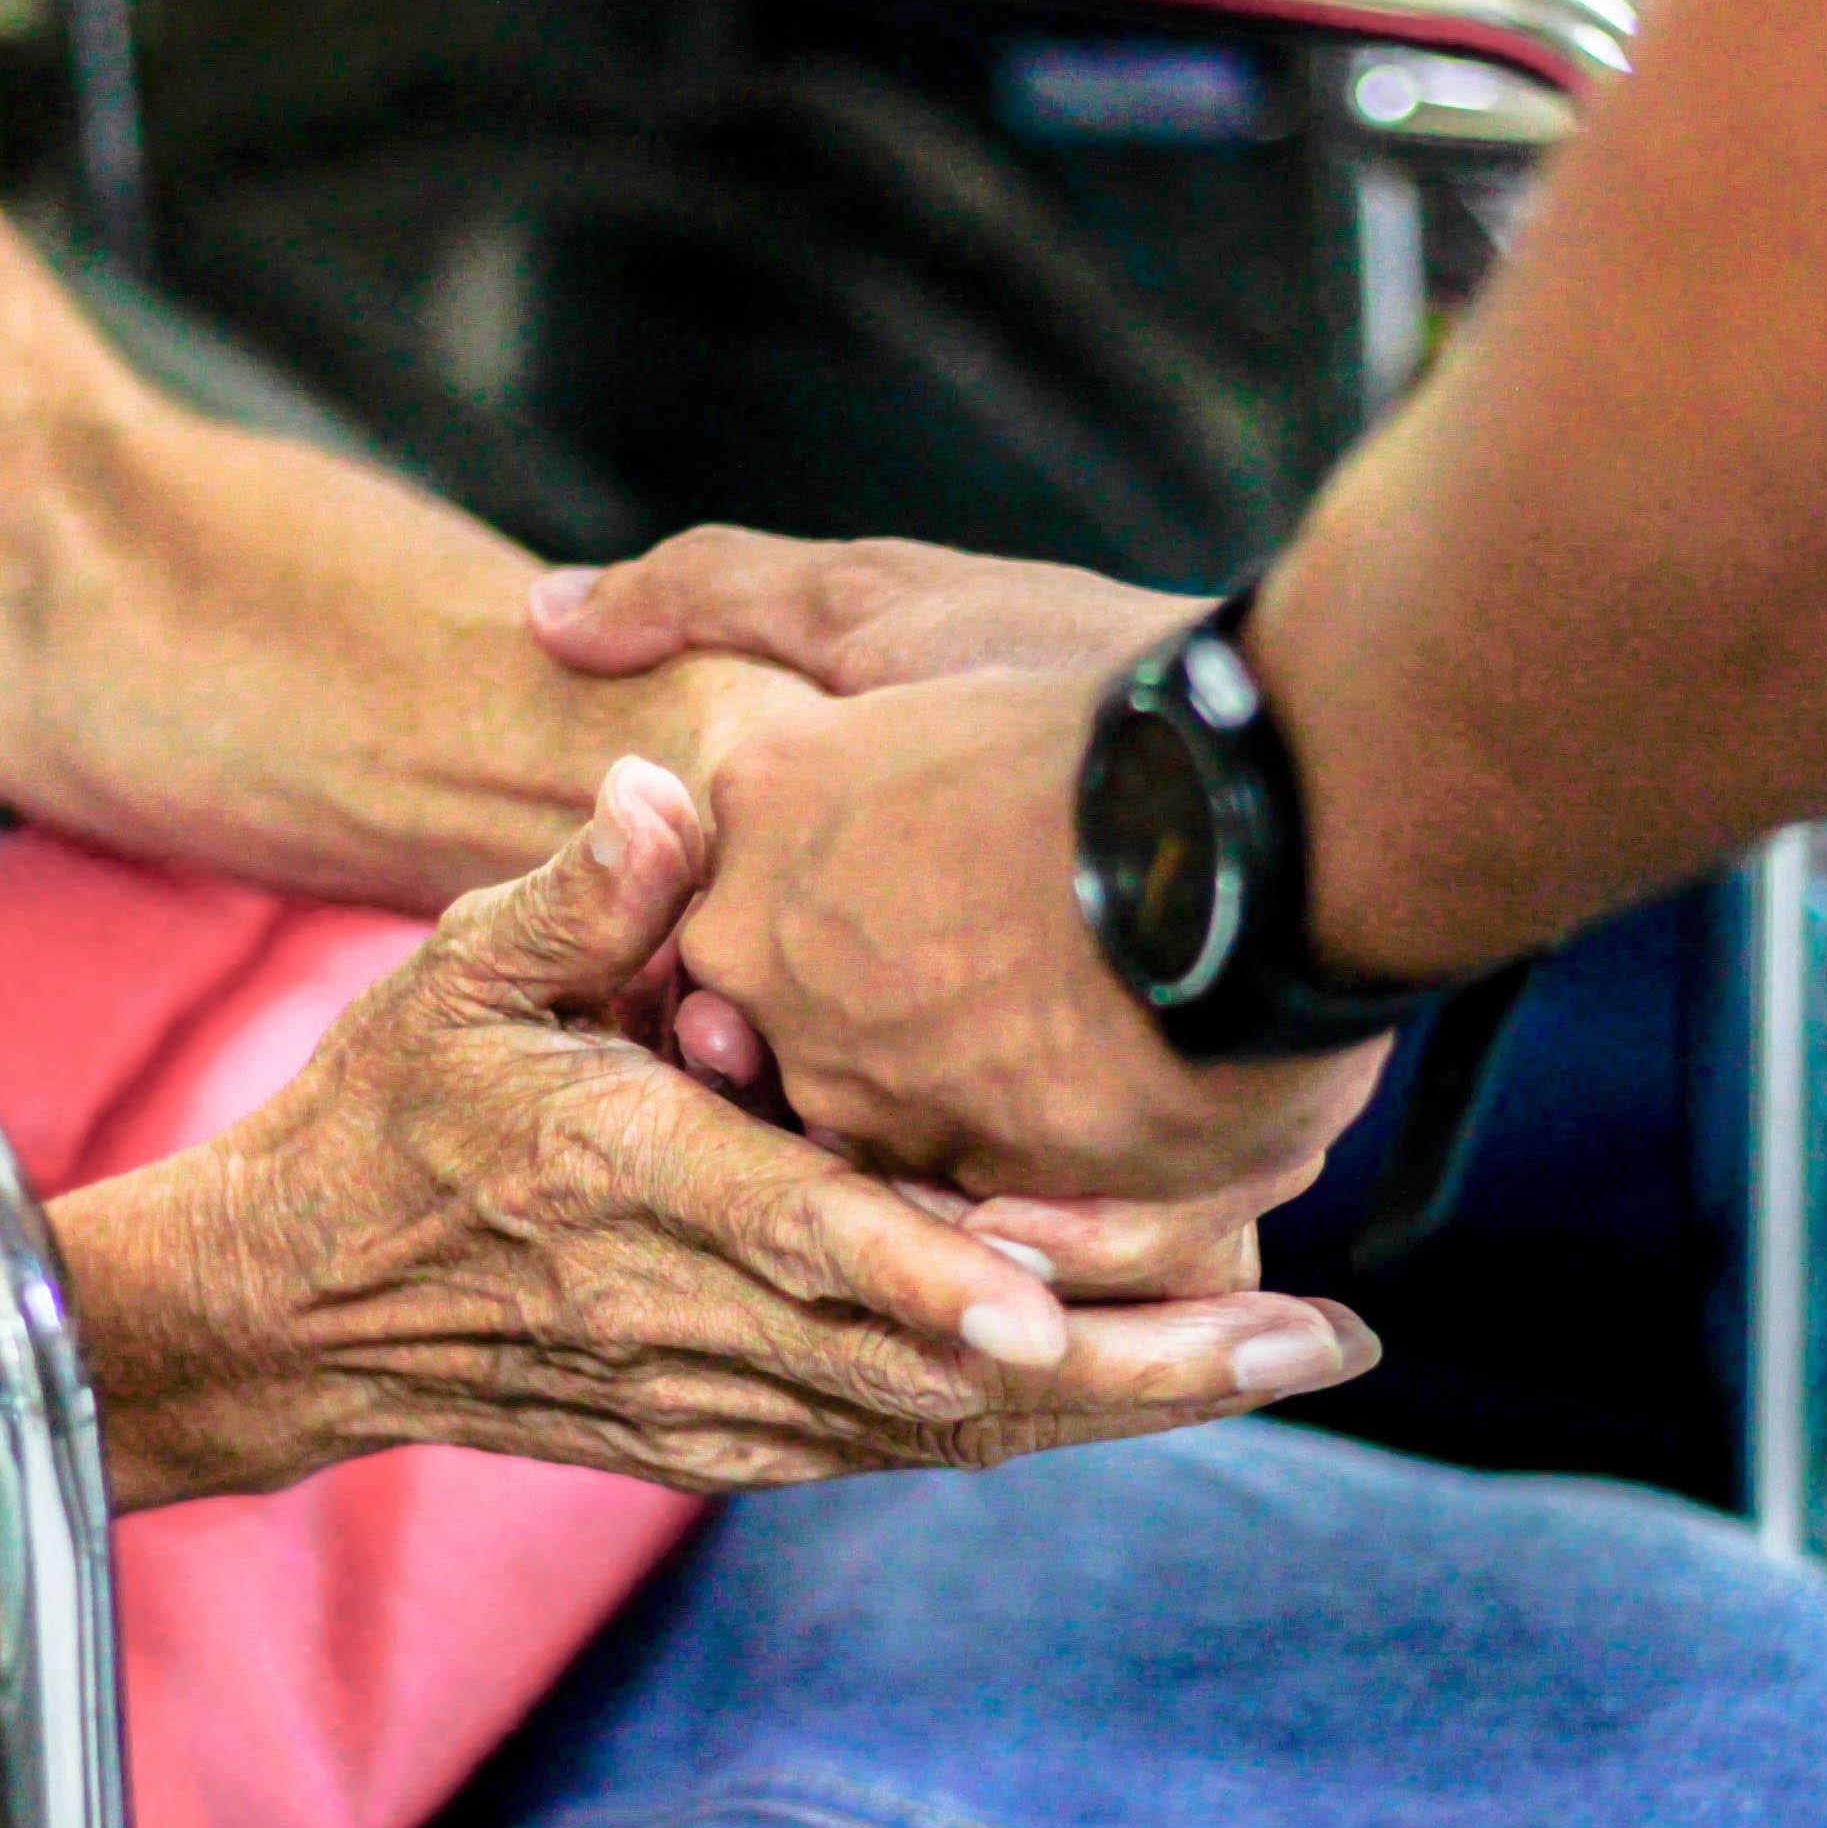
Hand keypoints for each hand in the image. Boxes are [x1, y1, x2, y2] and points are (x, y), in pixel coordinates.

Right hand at [91, 759, 1375, 1500]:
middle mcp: (680, 1317)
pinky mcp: (724, 1441)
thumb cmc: (380, 1120)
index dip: (928, 1278)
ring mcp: (709, 1401)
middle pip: (929, 1371)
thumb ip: (585, 893)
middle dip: (1128, 1367)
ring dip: (1120, 1406)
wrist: (286, 1316)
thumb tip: (683, 785)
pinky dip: (1033, 1421)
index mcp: (620, 1186)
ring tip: (1289, 1357)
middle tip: (1309, 1339)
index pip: (798, 1239)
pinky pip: (901, 1443)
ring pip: (943, 1425)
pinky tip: (1157, 1384)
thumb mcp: (454, 975)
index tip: (1062, 1308)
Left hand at [535, 528, 1358, 1223]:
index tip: (881, 897)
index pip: (713, 939)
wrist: (1277, 816)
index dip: (797, 923)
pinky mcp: (1025, 1203)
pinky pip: (1016, 1230)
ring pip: (910, 1155)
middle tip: (982, 981)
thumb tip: (549, 615)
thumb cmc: (1087, 695)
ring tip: (1079, 1064)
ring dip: (974, 1130)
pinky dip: (1064, 1207)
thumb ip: (708, 597)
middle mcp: (800, 1018)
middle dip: (873, 1040)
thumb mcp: (888, 606)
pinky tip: (1122, 1144)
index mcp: (751, 880)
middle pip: (802, 1061)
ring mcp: (907, 1122)